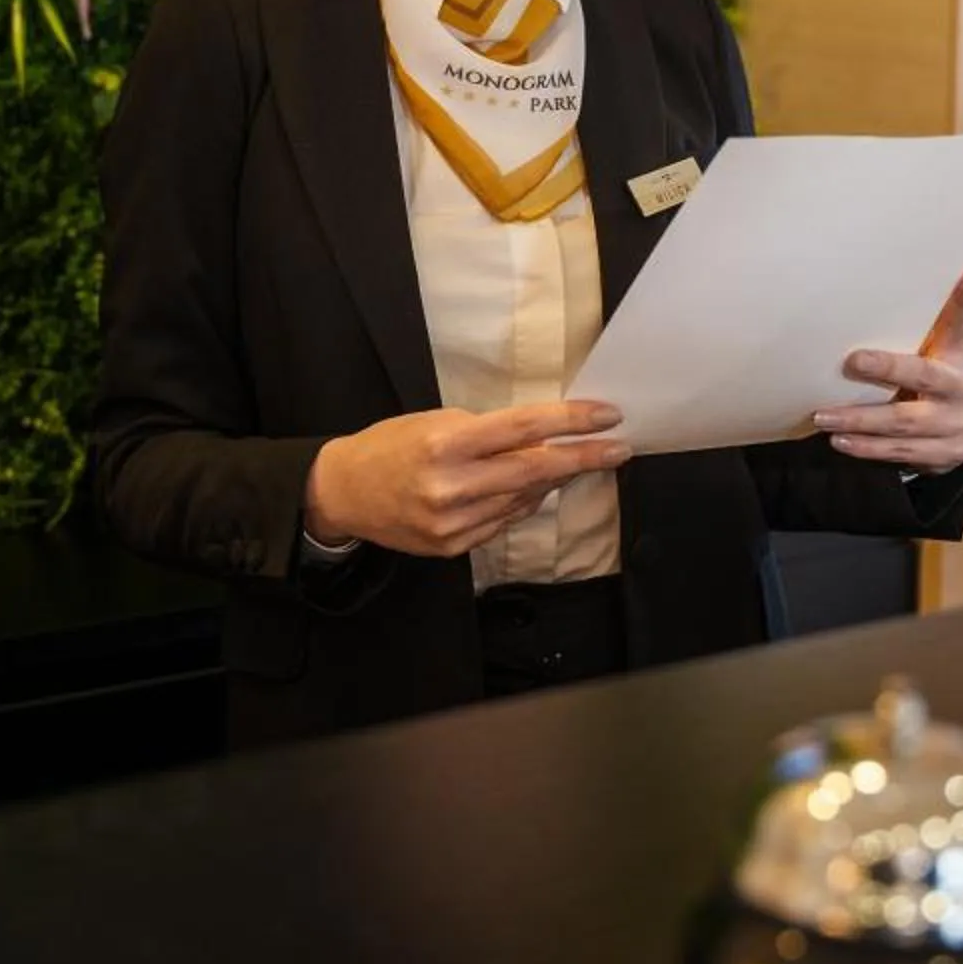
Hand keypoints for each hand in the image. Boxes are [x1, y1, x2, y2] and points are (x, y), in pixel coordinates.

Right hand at [304, 399, 630, 558]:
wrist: (343, 493)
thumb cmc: (391, 446)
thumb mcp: (435, 422)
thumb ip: (488, 434)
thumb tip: (544, 441)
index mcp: (447, 443)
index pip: (525, 428)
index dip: (572, 421)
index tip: (608, 415)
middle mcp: (452, 486)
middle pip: (537, 469)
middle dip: (584, 458)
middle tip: (619, 448)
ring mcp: (453, 522)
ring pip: (524, 499)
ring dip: (553, 480)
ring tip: (569, 463)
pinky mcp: (453, 547)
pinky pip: (503, 522)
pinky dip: (521, 503)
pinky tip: (524, 489)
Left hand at [811, 264, 962, 474]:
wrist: (952, 431)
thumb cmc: (932, 376)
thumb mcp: (934, 348)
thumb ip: (930, 317)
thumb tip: (944, 267)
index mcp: (958, 354)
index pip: (961, 321)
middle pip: (924, 376)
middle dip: (887, 369)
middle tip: (850, 362)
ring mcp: (958, 425)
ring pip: (905, 424)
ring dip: (861, 421)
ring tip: (824, 417)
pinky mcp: (947, 455)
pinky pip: (902, 453)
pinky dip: (868, 449)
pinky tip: (842, 442)